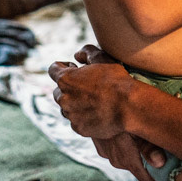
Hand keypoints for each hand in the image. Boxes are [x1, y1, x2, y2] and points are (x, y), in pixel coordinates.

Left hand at [63, 45, 166, 180]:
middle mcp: (64, 98)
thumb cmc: (116, 80)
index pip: (53, 69)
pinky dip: (82, 116)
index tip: (74, 67)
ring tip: (92, 100)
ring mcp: (70, 115)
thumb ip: (86, 52)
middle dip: (69, 87)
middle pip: (58, 91)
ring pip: (66, 107)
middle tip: (85, 85)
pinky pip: (75, 121)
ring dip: (74, 103)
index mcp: (65, 79)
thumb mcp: (102, 58)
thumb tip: (77, 55)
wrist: (128, 107)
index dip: (63, 66)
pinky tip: (96, 112)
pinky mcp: (79, 128)